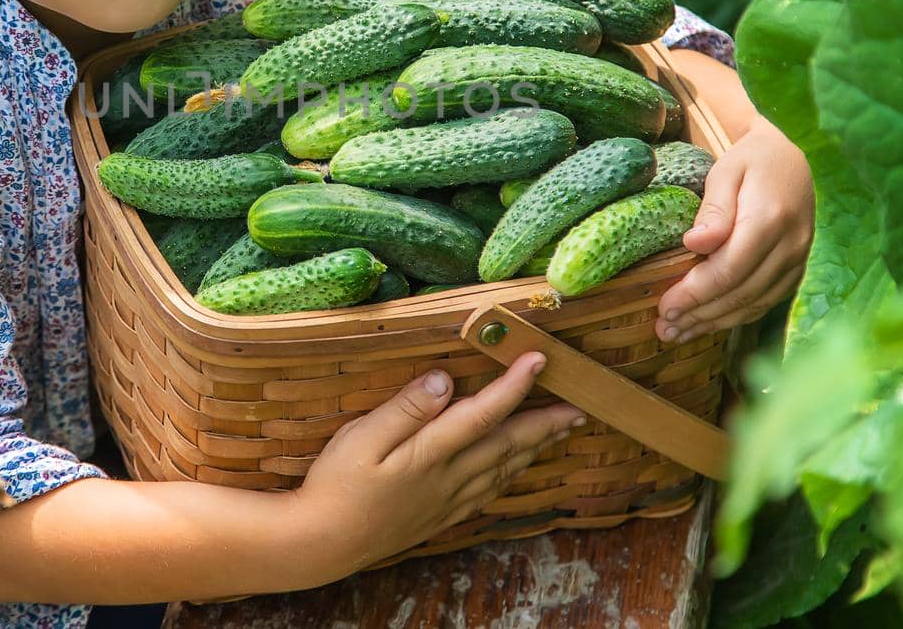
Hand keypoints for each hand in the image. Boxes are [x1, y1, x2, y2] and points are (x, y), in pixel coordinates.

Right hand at [290, 352, 586, 579]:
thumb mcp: (359, 438)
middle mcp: (447, 478)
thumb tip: (444, 381)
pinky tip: (517, 467)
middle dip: (545, 422)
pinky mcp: (440, 515)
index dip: (514, 385)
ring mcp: (447, 500)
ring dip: (536, 447)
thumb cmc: (335, 485)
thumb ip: (404, 409)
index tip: (539, 359)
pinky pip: (489, 491)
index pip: (482, 414)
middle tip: (579, 405)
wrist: (322, 544)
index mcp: (429, 454)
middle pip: (507, 445)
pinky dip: (512, 473)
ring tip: (561, 430)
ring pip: (504, 469)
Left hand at [656, 115, 813, 344]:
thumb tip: (694, 244)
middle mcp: (790, 245)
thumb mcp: (725, 172)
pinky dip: (735, 317)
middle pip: (740, 293)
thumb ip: (713, 209)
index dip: (695, 294)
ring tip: (677, 333)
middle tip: (663, 328)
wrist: (790, 159)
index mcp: (770, 219)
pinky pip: (766, 301)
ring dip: (714, 323)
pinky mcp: (796, 269)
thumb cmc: (750, 161)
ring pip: (754, 304)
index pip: (729, 269)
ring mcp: (798, 260)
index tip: (665, 307)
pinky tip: (707, 323)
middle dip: (699, 315)